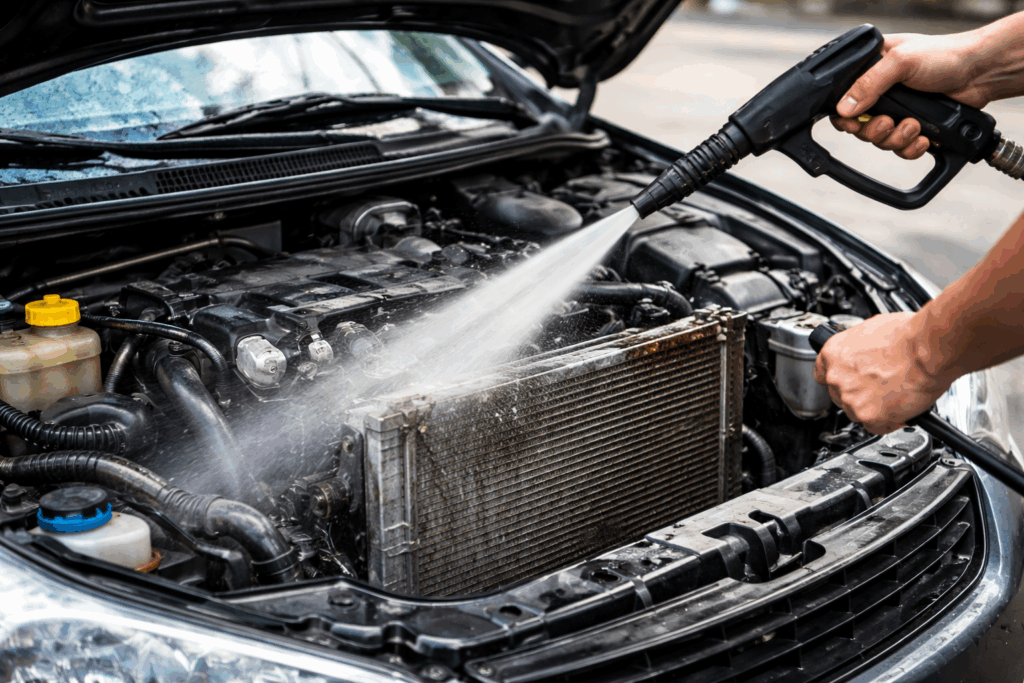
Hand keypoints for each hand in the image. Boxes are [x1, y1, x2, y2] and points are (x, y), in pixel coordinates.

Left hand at [813, 313, 952, 434]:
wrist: (928, 349)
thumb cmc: (907, 336)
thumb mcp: (871, 330)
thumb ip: (858, 348)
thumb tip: (864, 353)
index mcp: (833, 354)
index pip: (822, 373)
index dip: (841, 378)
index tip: (850, 379)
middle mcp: (836, 378)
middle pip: (840, 395)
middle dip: (859, 393)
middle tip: (881, 386)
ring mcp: (851, 399)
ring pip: (856, 412)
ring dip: (872, 408)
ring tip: (894, 394)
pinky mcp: (869, 416)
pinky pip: (875, 426)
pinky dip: (888, 422)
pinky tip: (899, 409)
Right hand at [829, 29, 995, 159]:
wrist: (980, 72)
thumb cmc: (945, 55)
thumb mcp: (901, 62)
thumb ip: (869, 84)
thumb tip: (844, 109)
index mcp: (872, 70)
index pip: (843, 100)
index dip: (846, 118)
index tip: (854, 124)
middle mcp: (882, 93)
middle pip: (860, 127)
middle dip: (875, 131)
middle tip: (889, 123)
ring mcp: (899, 111)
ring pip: (881, 141)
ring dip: (896, 139)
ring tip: (914, 126)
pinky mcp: (915, 126)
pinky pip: (901, 149)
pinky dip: (910, 149)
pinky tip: (922, 139)